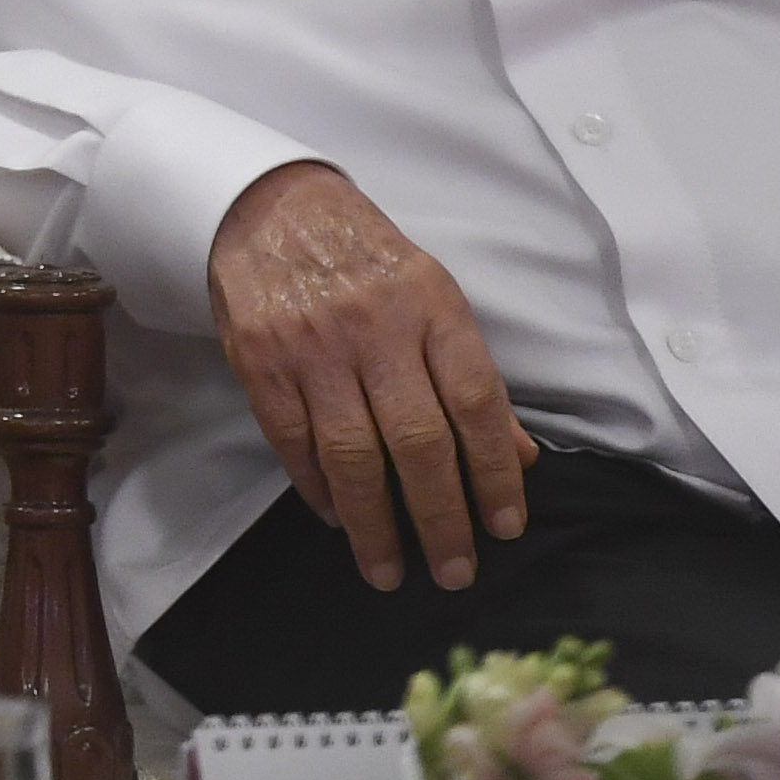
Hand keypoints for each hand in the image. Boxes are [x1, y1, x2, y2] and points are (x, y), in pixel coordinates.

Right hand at [208, 161, 534, 593]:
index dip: (495, 472)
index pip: (475, 403)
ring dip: (374, 523)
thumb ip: (472, 375)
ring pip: (351, 454)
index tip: (505, 527)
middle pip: (417, 441)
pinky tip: (337, 516)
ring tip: (389, 570)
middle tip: (453, 572)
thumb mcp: (435, 296)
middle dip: (440, 517)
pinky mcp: (260, 360)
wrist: (271, 206)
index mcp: (430, 307)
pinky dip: (316, 488)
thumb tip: (518, 457)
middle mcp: (374, 328)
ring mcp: (313, 346)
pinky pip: (293, 441)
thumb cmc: (365, 256)